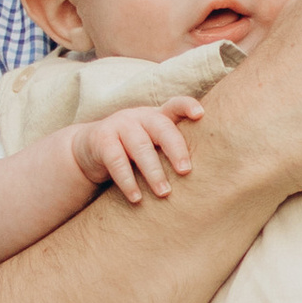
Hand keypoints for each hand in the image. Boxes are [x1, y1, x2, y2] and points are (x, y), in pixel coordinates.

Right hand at [69, 101, 202, 202]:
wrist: (88, 149)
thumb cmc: (132, 151)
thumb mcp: (152, 145)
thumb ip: (173, 150)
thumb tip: (213, 174)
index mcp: (156, 116)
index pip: (175, 105)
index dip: (187, 106)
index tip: (201, 115)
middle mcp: (139, 116)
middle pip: (161, 127)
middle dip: (175, 148)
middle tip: (185, 171)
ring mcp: (119, 125)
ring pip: (140, 146)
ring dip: (153, 171)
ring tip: (164, 193)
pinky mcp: (101, 139)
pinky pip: (116, 161)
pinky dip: (127, 181)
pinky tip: (137, 198)